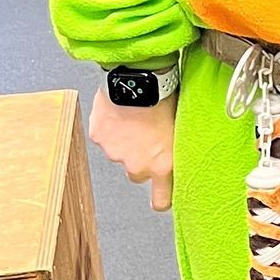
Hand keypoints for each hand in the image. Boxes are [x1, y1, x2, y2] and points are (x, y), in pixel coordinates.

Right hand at [89, 82, 175, 212]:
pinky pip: (104, 137)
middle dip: (140, 160)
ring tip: (134, 118)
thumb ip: (174, 150)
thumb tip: (180, 156)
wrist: (139, 79)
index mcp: (162, 165)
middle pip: (137, 174)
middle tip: (146, 138)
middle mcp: (137, 165)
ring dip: (125, 141)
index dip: (161, 199)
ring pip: (119, 154)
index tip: (162, 197)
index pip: (161, 201)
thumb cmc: (165, 98)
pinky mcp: (99, 138)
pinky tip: (119, 111)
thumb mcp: (180, 127)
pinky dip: (110, 127)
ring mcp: (115, 153)